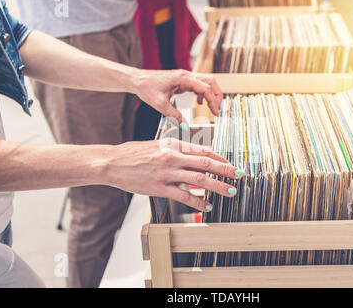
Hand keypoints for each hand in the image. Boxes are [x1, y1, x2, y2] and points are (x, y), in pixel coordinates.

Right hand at [104, 139, 241, 211]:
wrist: (113, 163)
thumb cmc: (134, 153)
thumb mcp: (156, 144)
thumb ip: (175, 148)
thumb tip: (193, 152)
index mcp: (173, 146)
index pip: (202, 150)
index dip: (220, 157)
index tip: (231, 163)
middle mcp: (172, 158)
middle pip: (205, 164)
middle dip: (225, 170)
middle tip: (239, 175)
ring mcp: (166, 174)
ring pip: (198, 180)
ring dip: (216, 186)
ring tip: (230, 192)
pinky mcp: (159, 188)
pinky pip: (182, 197)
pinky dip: (197, 203)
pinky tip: (207, 207)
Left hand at [131, 70, 222, 125]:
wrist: (138, 80)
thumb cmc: (146, 87)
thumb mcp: (159, 104)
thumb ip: (173, 115)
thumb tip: (183, 127)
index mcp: (183, 78)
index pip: (205, 88)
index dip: (213, 101)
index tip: (215, 113)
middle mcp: (186, 75)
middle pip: (211, 81)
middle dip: (217, 95)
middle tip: (217, 110)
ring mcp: (185, 77)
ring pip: (206, 82)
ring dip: (211, 94)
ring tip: (211, 108)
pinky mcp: (183, 80)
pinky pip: (198, 85)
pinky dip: (202, 94)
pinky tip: (198, 103)